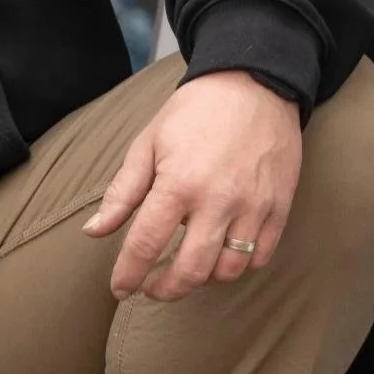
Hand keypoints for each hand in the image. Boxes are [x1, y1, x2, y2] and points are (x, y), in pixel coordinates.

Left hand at [84, 71, 302, 301]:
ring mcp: (253, 207)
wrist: (253, 84)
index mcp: (178, 184)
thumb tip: (93, 231)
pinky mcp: (280, 207)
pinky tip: (220, 256)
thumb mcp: (147, 144)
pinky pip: (260, 257)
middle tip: (151, 288)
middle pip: (190, 271)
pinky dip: (238, 266)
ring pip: (228, 271)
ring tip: (185, 269)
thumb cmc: (193, 113)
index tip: (119, 288)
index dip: (128, 274)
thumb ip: (122, 193)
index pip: (145, 246)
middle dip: (164, 289)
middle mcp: (218, 202)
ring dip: (202, 280)